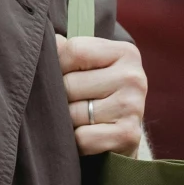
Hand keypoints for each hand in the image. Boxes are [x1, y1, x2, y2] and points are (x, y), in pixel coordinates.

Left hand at [56, 34, 147, 156]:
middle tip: (72, 103)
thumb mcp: (89, 66)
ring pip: (73, 113)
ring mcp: (134, 107)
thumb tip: (49, 42)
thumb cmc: (98, 94)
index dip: (58, 65)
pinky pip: (82, 138)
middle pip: (70, 84)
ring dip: (68, 121)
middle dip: (61, 97)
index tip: (63, 75)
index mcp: (125, 52)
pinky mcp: (128, 135)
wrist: (121, 136)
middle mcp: (134, 77)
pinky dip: (77, 142)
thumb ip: (68, 50)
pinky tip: (87, 136)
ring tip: (80, 120)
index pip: (74, 50)